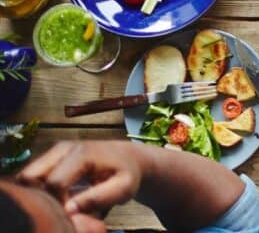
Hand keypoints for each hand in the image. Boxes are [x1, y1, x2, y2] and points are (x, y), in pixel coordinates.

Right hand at [17, 141, 145, 226]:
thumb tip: (69, 210)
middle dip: (39, 197)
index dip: (59, 203)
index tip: (72, 213)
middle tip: (58, 209)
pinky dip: (37, 189)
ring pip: (27, 176)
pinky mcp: (50, 156)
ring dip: (36, 193)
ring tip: (58, 203)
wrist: (129, 158)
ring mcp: (54, 150)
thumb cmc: (128, 174)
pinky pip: (32, 176)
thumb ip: (98, 198)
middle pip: (30, 177)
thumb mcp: (123, 188)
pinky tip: (54, 198)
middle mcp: (63, 148)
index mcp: (81, 154)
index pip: (54, 183)